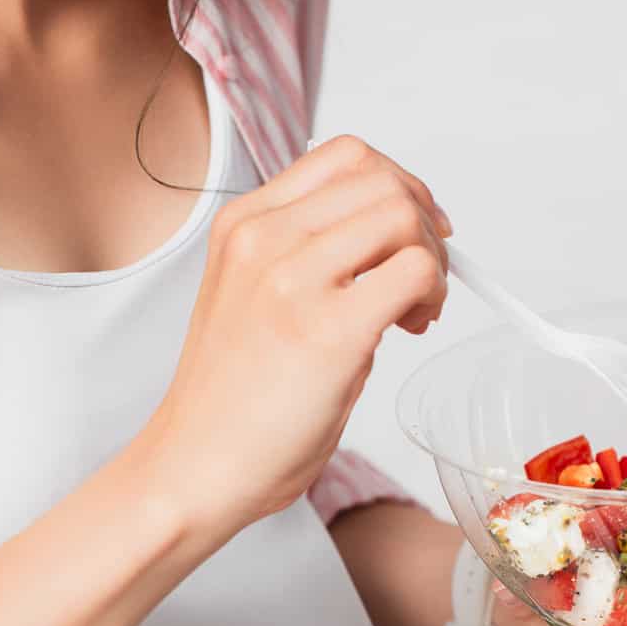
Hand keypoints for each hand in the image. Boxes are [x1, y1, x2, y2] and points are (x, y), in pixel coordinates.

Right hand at [141, 135, 450, 538]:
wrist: (195, 468)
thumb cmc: (229, 403)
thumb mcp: (253, 298)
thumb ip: (312, 258)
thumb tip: (392, 243)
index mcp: (243, 225)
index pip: (344, 157)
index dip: (396, 185)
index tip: (412, 228)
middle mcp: (263, 240)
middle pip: (381, 178)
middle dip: (422, 221)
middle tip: (422, 275)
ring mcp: (292, 280)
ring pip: (403, 215)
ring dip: (430, 256)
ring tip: (416, 308)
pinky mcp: (328, 330)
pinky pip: (415, 273)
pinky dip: (431, 293)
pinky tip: (410, 326)